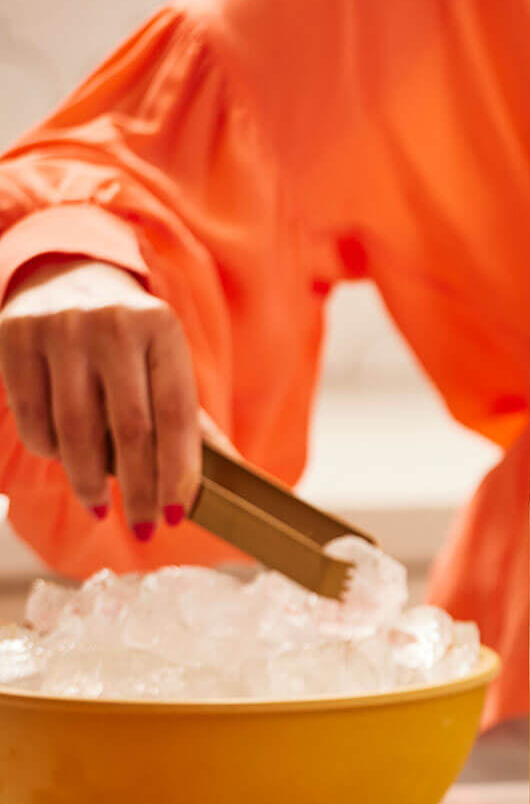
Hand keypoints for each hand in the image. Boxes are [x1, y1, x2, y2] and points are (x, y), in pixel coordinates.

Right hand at [0, 257, 200, 537]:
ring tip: (101, 508)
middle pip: (129, 429)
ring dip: (88, 480)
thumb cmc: (131, 339)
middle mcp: (112, 325)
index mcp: (162, 329)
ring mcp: (60, 328)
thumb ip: (192, 419)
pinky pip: (32, 415)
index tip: (175, 515)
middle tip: (143, 528)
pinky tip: (63, 463)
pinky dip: (49, 450)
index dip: (177, 471)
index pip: (175, 415)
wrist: (67, 275)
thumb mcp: (166, 363)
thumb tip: (233, 478)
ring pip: (75, 428)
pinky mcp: (15, 337)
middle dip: (138, 488)